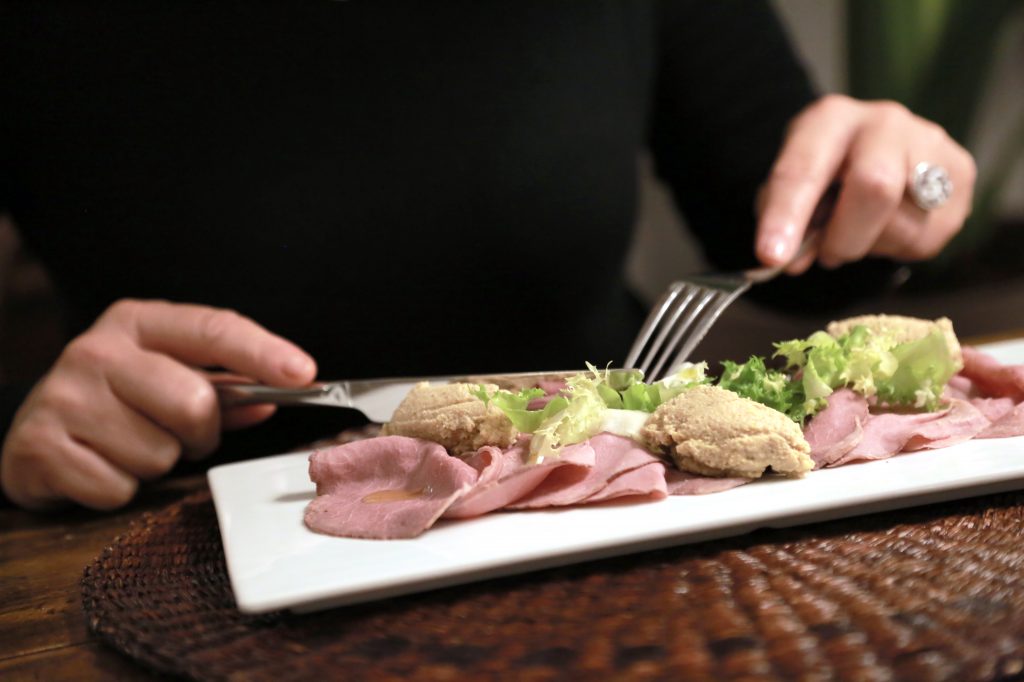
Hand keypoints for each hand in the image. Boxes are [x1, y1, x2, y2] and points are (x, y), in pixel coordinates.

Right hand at [1, 299, 316, 509]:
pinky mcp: (38, 445)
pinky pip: (119, 488)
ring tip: (130, 447)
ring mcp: (63, 395)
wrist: (34, 431)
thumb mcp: (168, 379)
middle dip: (201, 434)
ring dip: (159, 463)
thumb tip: (276, 396)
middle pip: (194, 403)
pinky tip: (100, 466)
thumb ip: (225, 388)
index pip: (213, 329)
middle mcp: (97, 350)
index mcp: (138, 322)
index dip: (264, 353)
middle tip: (182, 436)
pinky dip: (120, 490)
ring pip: (160, 454)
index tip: (304, 373)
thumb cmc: (117, 402)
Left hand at [755, 94, 976, 271]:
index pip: (805, 169)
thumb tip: (792, 261)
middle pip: (875, 186)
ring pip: (901, 223)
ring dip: (866, 245)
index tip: (770, 256)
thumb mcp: (789, 188)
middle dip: (844, 237)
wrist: (872, 150)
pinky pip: (927, 237)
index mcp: (831, 119)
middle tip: (826, 256)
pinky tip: (884, 228)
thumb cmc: (822, 175)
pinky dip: (894, 248)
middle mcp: (885, 122)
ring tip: (855, 233)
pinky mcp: (961, 174)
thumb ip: (784, 220)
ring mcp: (931, 144)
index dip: (786, 216)